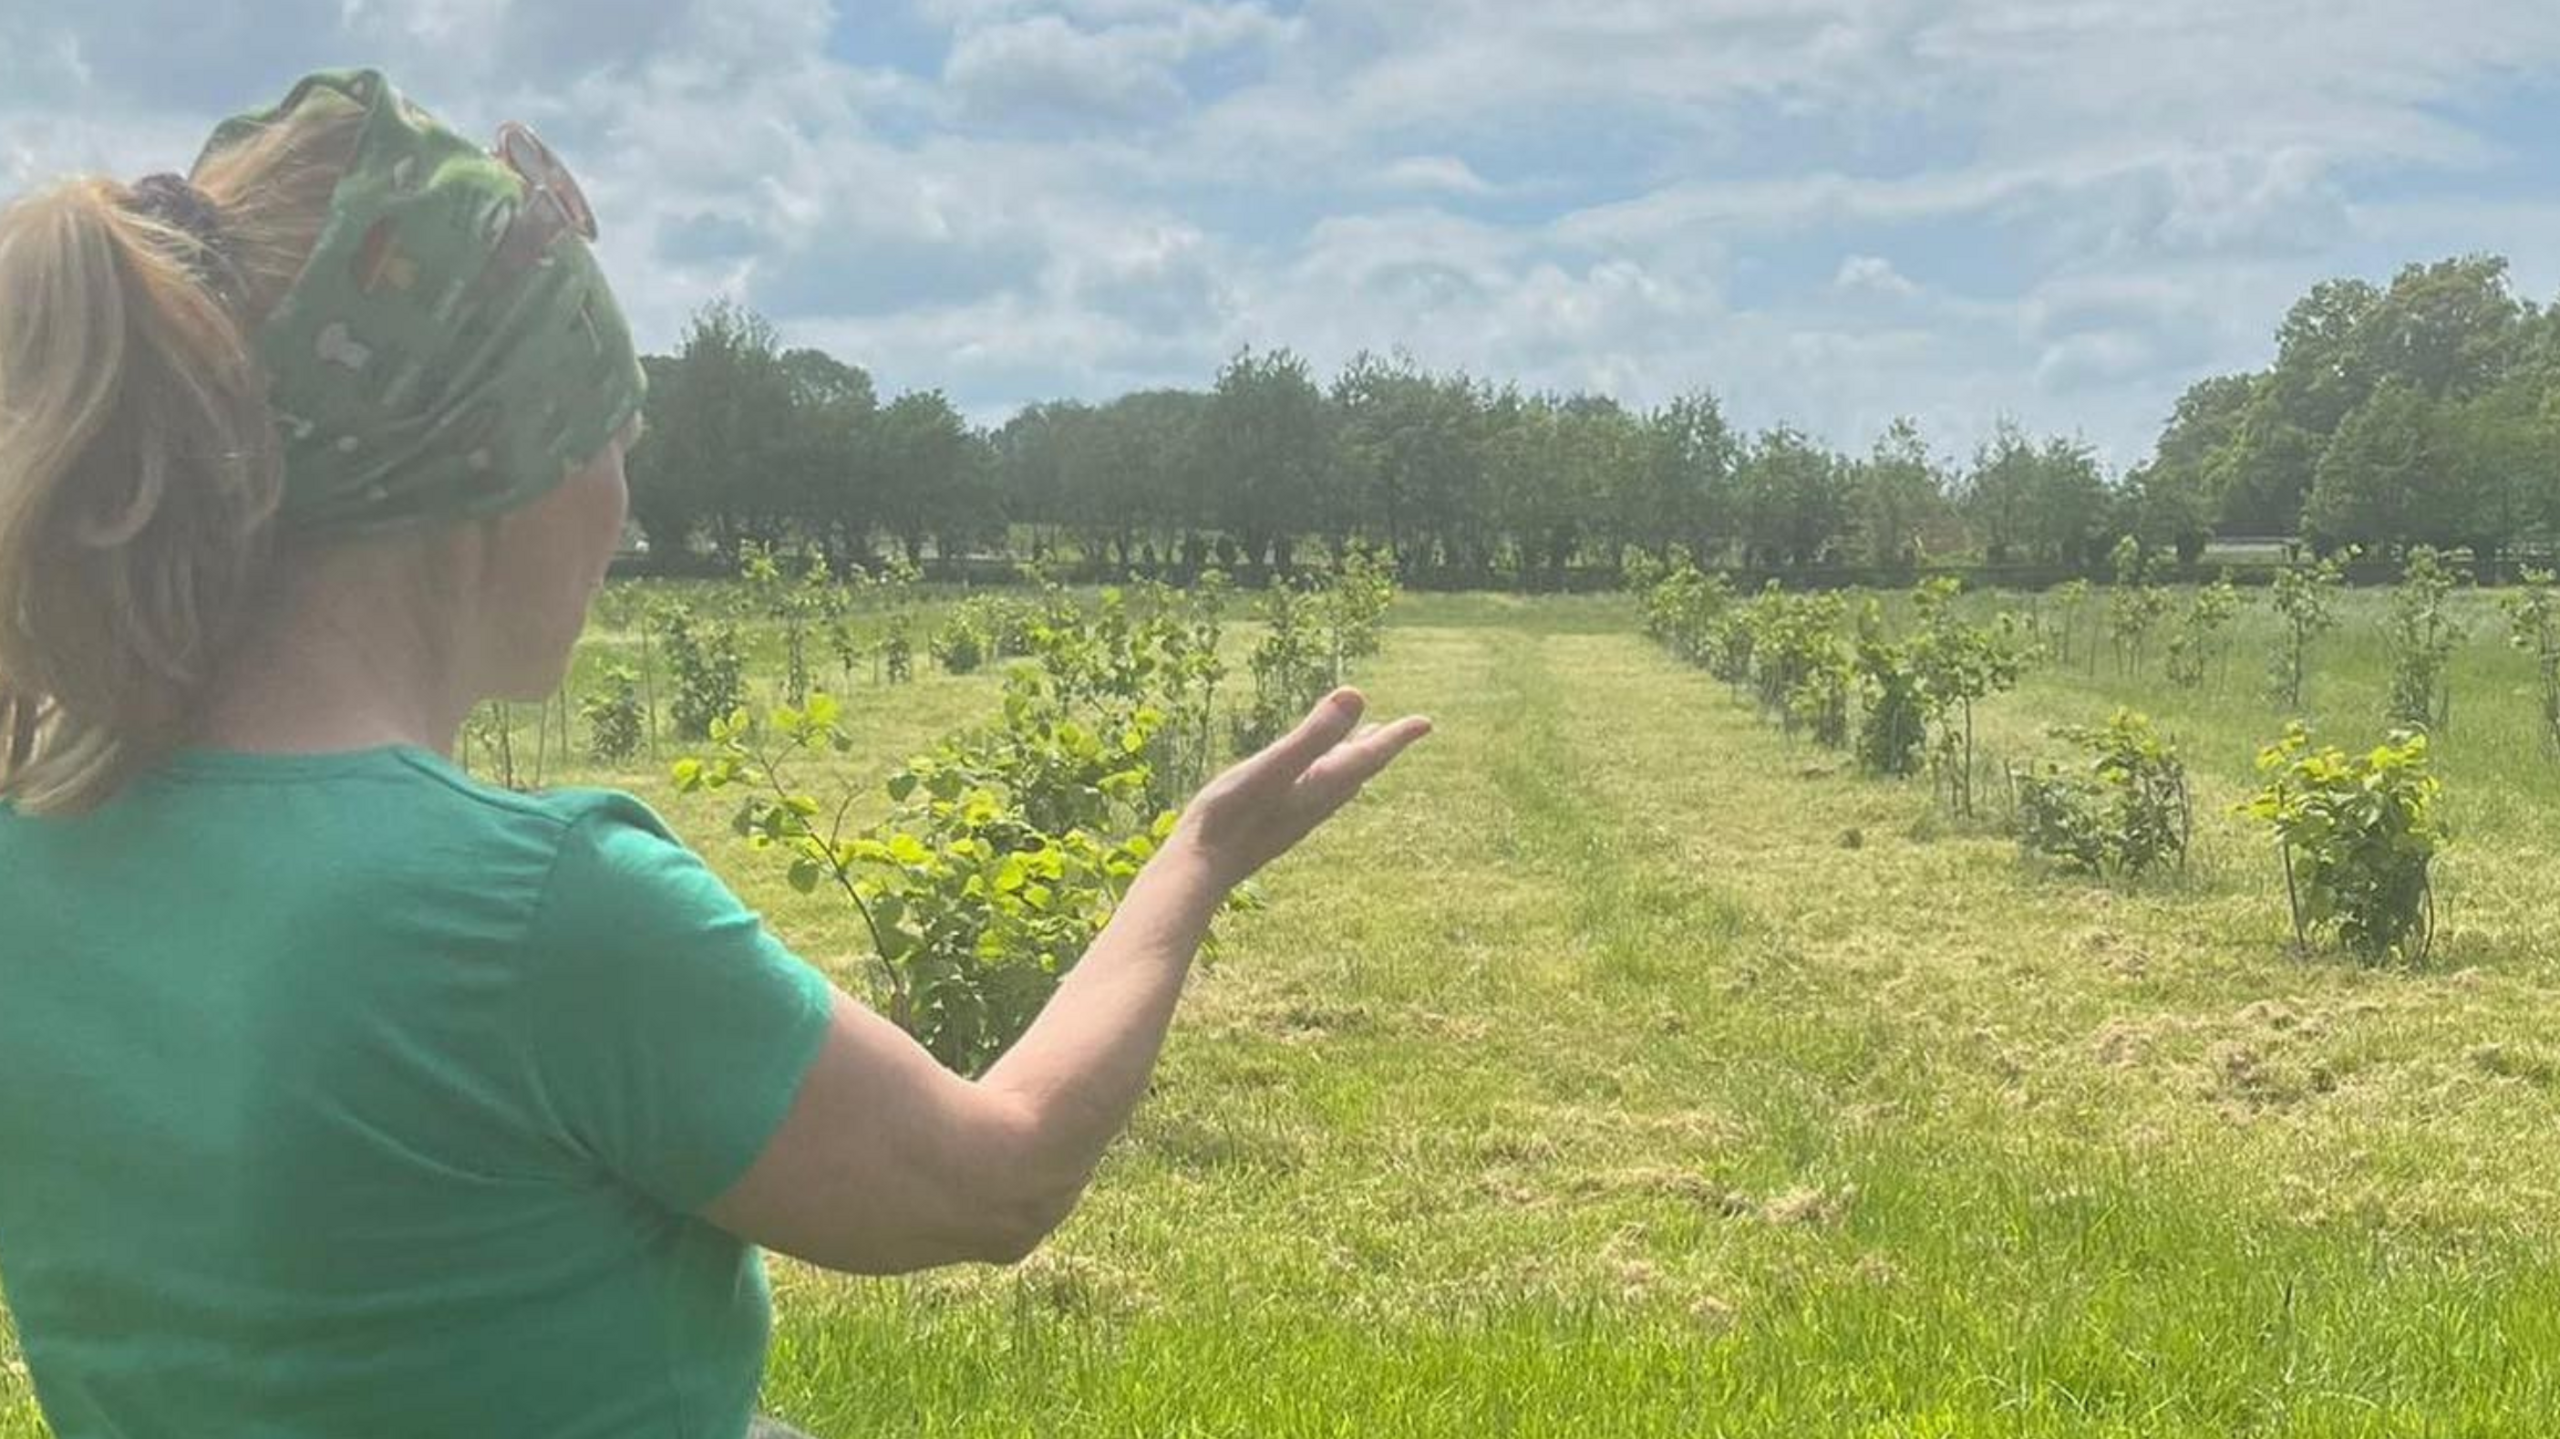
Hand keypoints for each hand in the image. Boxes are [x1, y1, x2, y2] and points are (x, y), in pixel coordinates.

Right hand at [1171, 689, 1431, 890]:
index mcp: (1319, 785)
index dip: (1397, 737)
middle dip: (1381, 746)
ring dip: (1354, 760)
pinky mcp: (1274, 820)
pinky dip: (1325, 773)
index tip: (1425, 723)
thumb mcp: (1273, 767)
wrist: (1199, 870)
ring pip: (1336, 782)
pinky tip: (1310, 776)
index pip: (1368, 756)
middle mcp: (1313, 801)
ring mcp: (1294, 813)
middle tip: (1406, 730)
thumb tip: (1357, 695)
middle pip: (1358, 769)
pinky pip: (1312, 791)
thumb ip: (1313, 735)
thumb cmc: (1230, 817)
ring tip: (1363, 745)